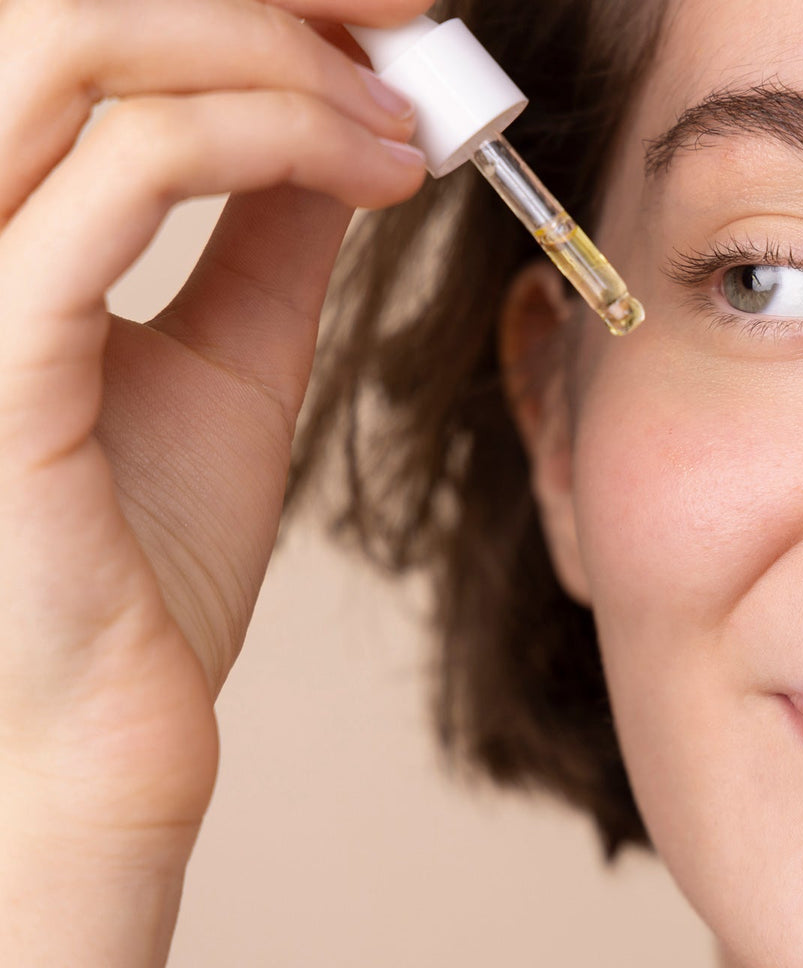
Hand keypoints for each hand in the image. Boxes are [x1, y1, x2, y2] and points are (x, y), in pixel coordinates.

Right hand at [0, 1, 428, 967]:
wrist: (107, 725)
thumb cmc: (144, 558)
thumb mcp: (222, 355)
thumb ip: (263, 226)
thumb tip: (346, 108)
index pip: (66, 21)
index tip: (378, 4)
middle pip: (60, 0)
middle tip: (406, 19)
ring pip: (72, 44)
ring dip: (268, 49)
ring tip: (400, 123)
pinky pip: (125, 171)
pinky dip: (273, 138)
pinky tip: (377, 177)